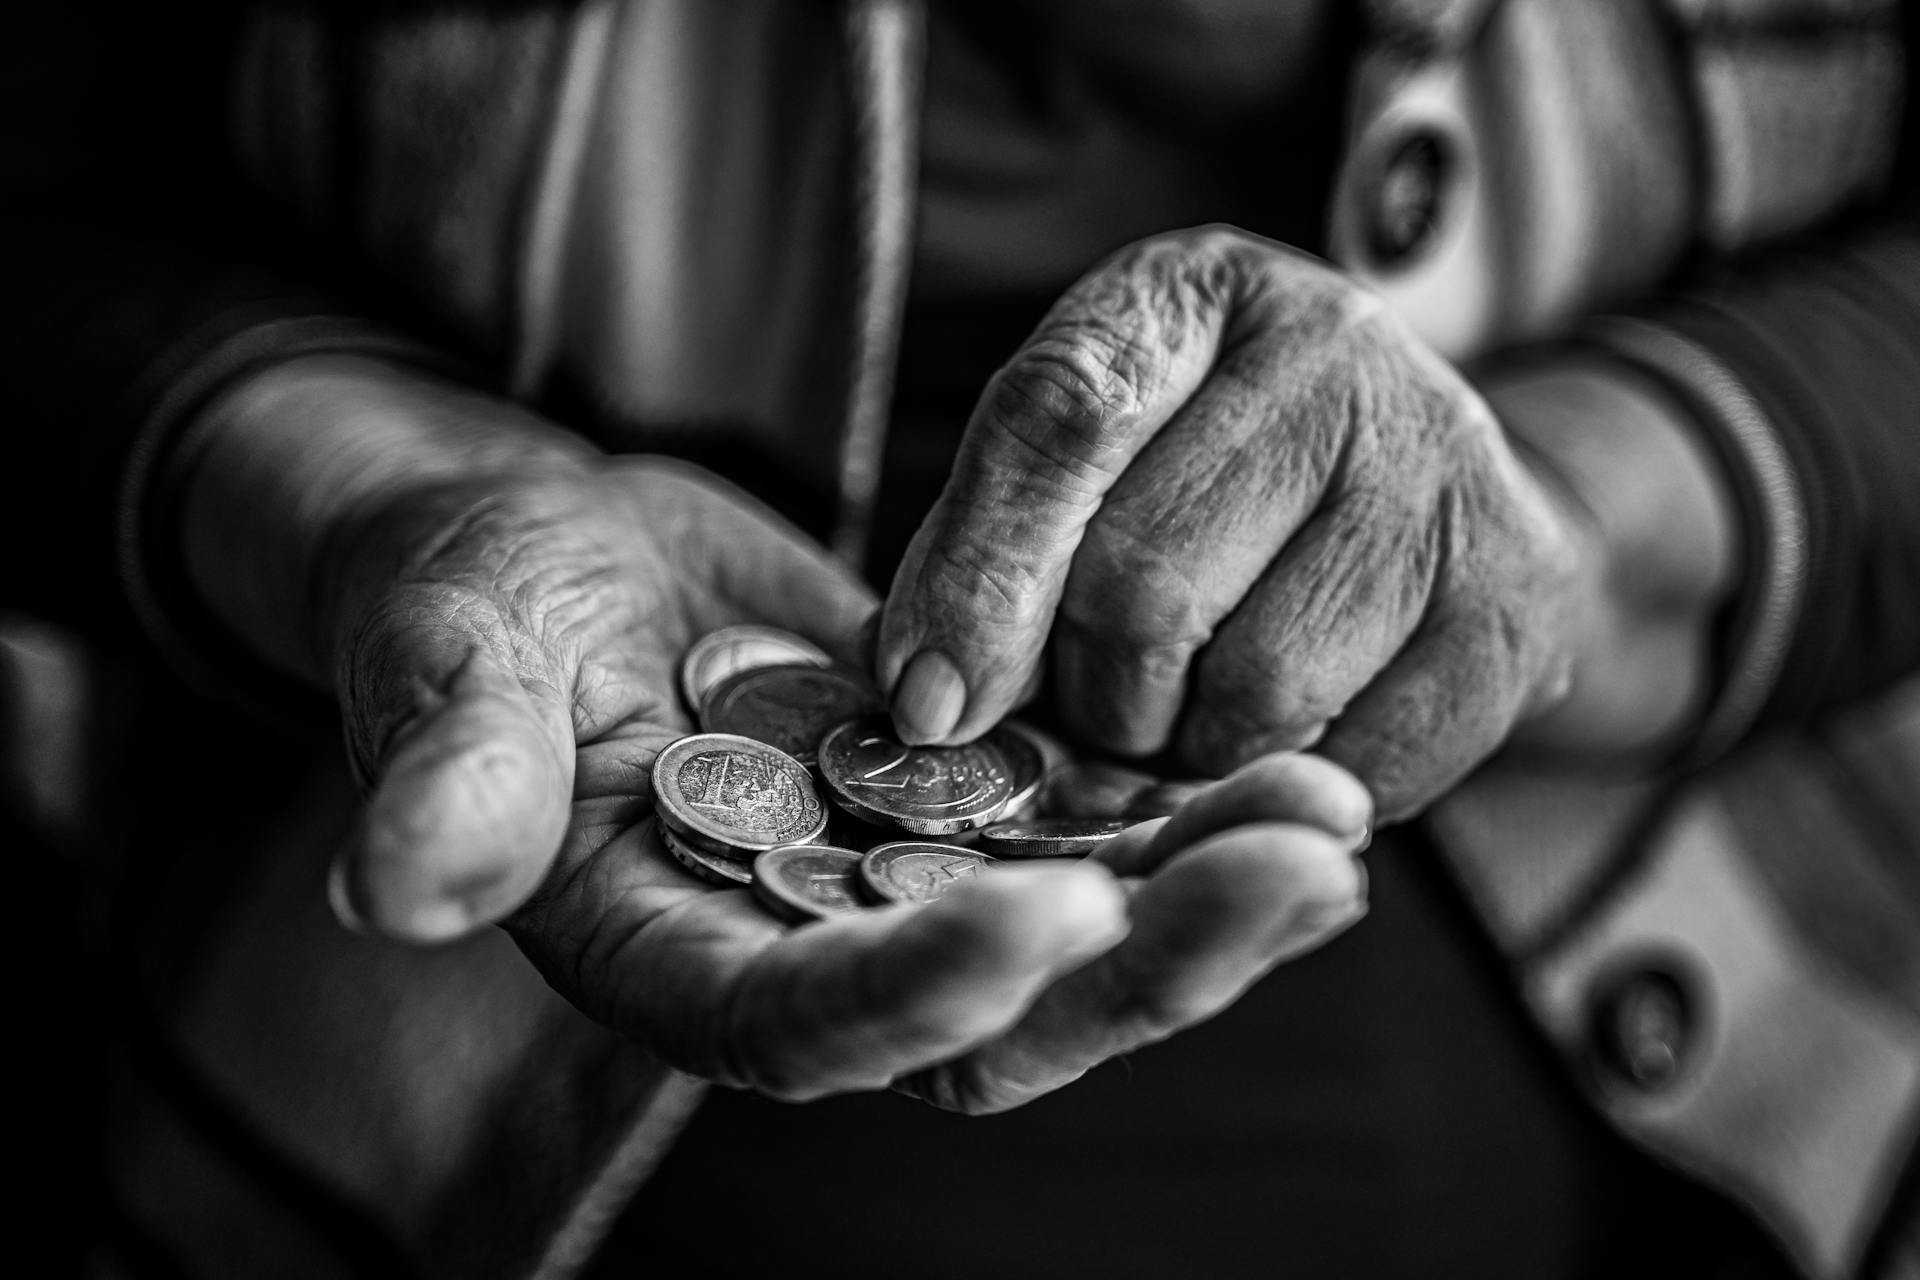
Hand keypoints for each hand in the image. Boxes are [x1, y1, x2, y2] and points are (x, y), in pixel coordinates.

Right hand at [183, 356, 1371, 1111]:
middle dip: (1148, 959)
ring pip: (1076, 944)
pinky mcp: (965, 815)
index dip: (923, 990)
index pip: (802, 1026)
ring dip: (1207, 895)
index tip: (1050, 912)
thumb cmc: (473, 601)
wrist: (564, 555)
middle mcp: (805, 954)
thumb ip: (446, 769)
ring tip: (1333, 815)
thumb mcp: (445, 657)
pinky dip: (1192, 827)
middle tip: (1296, 865)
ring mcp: (898, 889)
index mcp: (672, 956)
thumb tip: (398, 881)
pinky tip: (1312, 786)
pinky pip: (1095, 845)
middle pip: (990, 1018)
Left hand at [878, 226, 1598, 817]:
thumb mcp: (1087, 465)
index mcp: (1191, 295)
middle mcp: (1335, 348)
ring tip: (1200, 708)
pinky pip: (1362, 761)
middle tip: (1106, 700)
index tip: (931, 704)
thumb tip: (929, 702)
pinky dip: (1293, 783)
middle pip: (1146, 585)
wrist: (1428, 488)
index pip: (1062, 421)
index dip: (982, 580)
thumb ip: (990, 553)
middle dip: (1094, 691)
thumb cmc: (1210, 482)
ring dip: (1193, 748)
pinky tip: (1291, 732)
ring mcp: (1447, 464)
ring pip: (1256, 689)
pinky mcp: (1518, 593)